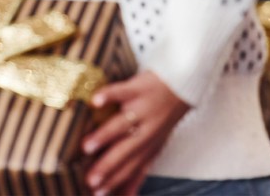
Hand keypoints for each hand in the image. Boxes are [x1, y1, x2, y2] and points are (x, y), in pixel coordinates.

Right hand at [82, 70, 189, 195]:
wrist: (183, 85)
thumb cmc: (163, 118)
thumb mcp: (156, 146)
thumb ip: (139, 171)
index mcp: (148, 146)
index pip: (130, 168)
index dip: (114, 181)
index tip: (96, 193)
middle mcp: (145, 130)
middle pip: (124, 151)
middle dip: (107, 166)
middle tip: (90, 179)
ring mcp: (141, 108)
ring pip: (121, 124)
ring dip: (104, 135)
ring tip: (86, 146)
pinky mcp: (137, 88)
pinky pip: (122, 91)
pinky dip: (108, 95)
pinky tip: (95, 102)